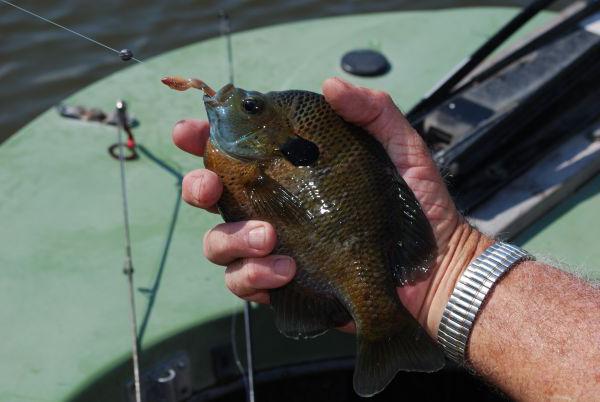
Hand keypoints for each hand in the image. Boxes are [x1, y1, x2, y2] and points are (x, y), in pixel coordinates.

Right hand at [172, 78, 490, 336]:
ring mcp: (275, 249)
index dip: (204, 140)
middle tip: (210, 189)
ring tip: (270, 237)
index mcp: (291, 174)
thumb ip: (373, 111)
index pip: (236, 153)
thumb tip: (330, 84)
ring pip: (218, 244)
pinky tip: (285, 269)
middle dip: (197, 189)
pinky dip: (254, 276)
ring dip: (231, 238)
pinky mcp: (284, 286)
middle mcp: (274, 209)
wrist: (437, 268)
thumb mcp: (401, 149)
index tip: (189, 133)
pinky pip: (244, 283)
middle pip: (209, 198)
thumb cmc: (418, 207)